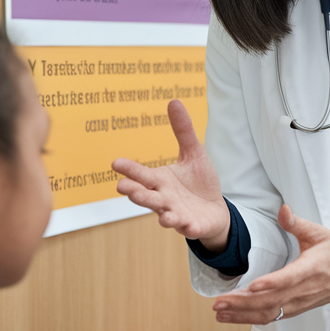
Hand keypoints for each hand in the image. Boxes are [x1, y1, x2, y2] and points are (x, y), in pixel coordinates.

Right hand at [112, 100, 230, 250]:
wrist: (214, 210)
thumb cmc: (198, 182)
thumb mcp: (193, 153)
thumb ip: (182, 131)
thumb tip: (173, 101)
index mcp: (160, 181)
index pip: (142, 175)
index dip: (129, 170)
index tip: (115, 163)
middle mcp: (164, 199)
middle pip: (148, 197)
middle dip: (138, 194)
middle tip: (124, 188)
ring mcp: (177, 215)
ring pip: (166, 215)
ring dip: (164, 215)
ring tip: (163, 215)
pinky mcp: (193, 226)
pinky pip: (189, 229)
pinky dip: (188, 228)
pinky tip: (188, 226)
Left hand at [212, 205, 329, 324]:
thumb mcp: (320, 233)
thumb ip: (298, 223)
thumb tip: (283, 209)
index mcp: (311, 269)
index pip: (288, 279)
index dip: (270, 284)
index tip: (251, 286)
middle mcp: (304, 291)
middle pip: (271, 301)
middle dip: (243, 304)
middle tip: (218, 303)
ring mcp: (299, 303)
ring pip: (269, 313)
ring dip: (242, 315)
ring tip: (219, 312)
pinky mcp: (295, 309)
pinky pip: (272, 317)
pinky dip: (250, 319)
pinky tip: (233, 317)